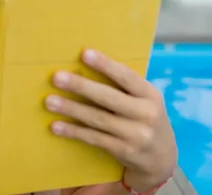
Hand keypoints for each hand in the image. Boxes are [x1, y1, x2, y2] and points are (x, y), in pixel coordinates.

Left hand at [45, 49, 176, 191]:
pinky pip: (94, 138)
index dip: (105, 64)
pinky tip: (56, 126)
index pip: (126, 76)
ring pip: (98, 118)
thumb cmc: (144, 117)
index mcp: (150, 94)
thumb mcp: (143, 99)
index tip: (84, 53)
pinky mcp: (124, 151)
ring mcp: (135, 135)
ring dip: (71, 109)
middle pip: (109, 97)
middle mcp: (146, 114)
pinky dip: (74, 131)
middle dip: (81, 86)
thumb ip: (123, 86)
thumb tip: (84, 66)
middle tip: (56, 77)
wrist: (162, 157)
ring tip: (49, 101)